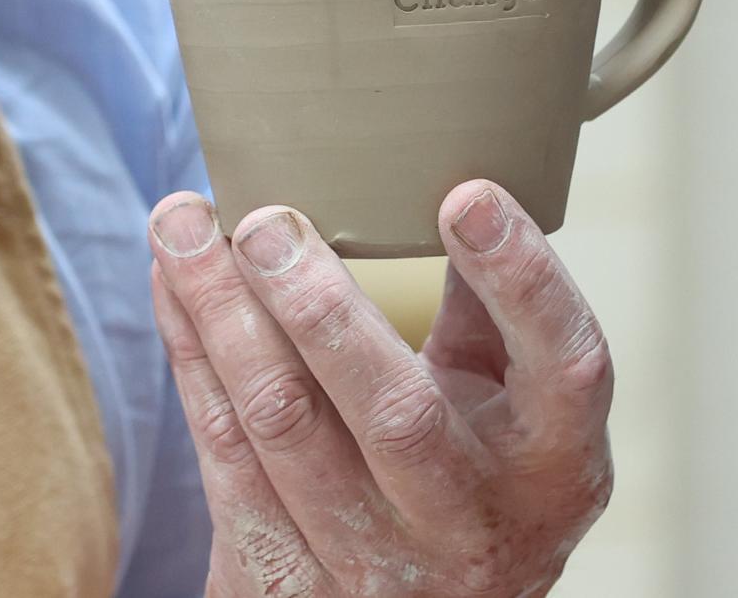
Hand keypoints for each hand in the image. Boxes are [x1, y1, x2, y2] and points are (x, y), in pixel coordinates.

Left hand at [148, 180, 613, 596]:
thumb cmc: (480, 467)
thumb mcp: (511, 402)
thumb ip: (490, 310)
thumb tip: (445, 179)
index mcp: (554, 462)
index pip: (563, 365)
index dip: (520, 280)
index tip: (465, 195)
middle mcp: (472, 523)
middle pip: (396, 414)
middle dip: (320, 310)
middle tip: (268, 221)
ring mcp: (377, 565)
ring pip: (283, 429)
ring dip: (223, 316)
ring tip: (186, 224)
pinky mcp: (289, 583)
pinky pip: (223, 454)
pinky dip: (193, 356)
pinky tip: (174, 283)